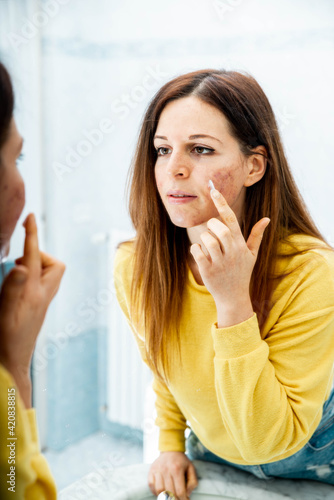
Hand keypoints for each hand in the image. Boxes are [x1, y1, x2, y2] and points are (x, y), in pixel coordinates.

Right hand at [0, 213, 64, 406]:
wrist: (13, 363)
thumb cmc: (6, 339)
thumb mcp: (4, 311)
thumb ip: (12, 287)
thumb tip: (24, 264)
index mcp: (35, 293)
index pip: (36, 256)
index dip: (32, 234)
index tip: (30, 217)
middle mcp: (43, 295)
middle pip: (54, 264)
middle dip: (39, 254)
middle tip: (19, 260)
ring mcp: (43, 302)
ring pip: (49, 274)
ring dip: (36, 266)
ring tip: (16, 272)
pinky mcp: (39, 308)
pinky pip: (42, 284)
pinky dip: (33, 277)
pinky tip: (18, 285)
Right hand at [148, 451, 197, 499]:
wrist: (170, 450)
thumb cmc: (182, 462)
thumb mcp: (191, 469)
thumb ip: (192, 482)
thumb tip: (187, 494)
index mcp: (177, 469)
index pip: (179, 491)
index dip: (183, 499)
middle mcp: (166, 469)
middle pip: (169, 492)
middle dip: (175, 499)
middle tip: (178, 499)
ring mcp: (157, 470)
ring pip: (159, 490)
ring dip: (165, 497)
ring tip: (170, 496)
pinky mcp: (151, 470)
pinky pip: (151, 485)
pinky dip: (155, 492)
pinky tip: (162, 492)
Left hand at [190, 188, 269, 316]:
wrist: (233, 298)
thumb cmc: (242, 273)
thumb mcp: (251, 254)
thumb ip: (256, 235)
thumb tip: (266, 218)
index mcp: (240, 245)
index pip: (231, 219)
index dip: (222, 203)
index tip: (213, 190)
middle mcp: (232, 252)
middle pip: (218, 228)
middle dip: (211, 226)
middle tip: (212, 233)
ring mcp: (219, 262)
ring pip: (206, 239)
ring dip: (204, 239)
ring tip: (208, 248)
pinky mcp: (207, 270)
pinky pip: (196, 251)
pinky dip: (196, 249)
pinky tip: (201, 256)